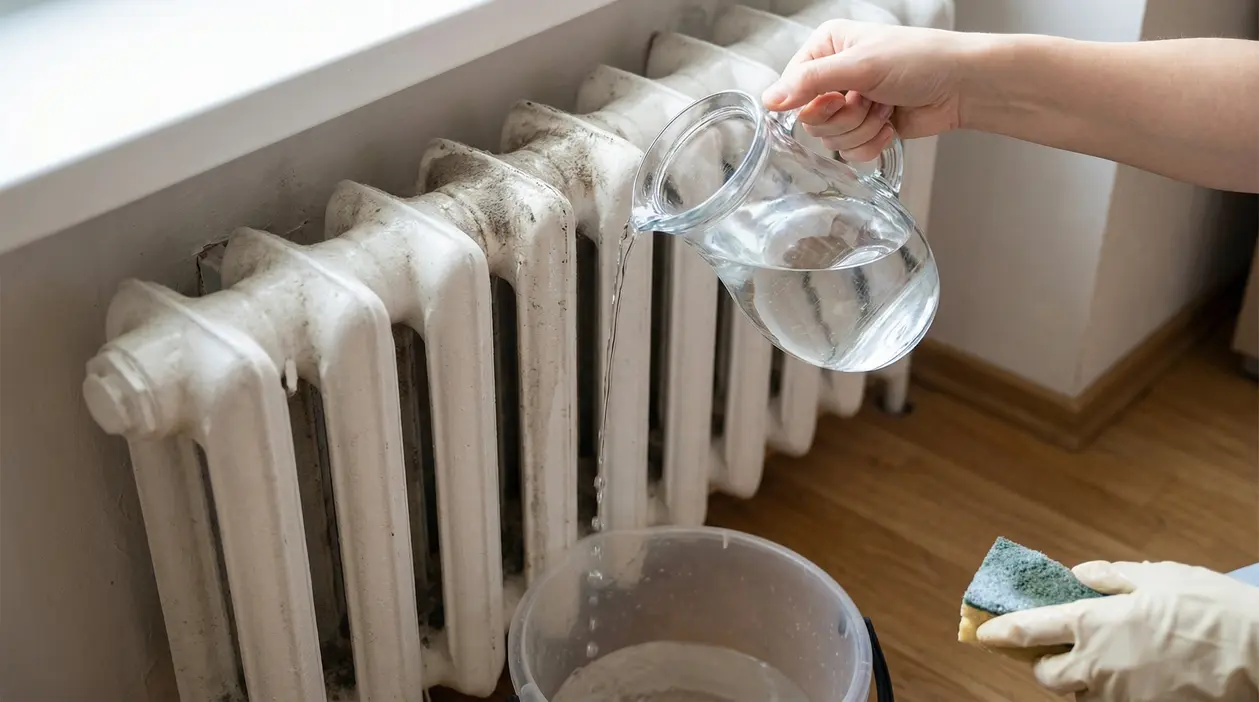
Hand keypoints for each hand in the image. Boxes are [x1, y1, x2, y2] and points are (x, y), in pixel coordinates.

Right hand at [761, 20, 982, 161]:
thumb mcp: (860, 65)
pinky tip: (890, 127)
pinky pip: (849, 152)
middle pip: (811, 118)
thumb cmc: (920, 60)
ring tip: (886, 108)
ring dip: (862, 128)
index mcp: (826, 48)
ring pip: (831, 139)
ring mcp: (850, 105)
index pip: (792, 88)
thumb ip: (811, 82)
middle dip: (845, 117)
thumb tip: (768, 100)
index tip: (838, 98)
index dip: (813, 103)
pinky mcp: (866, 129)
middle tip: (870, 100)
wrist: (962, 85)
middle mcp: (834, 76)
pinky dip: (871, 144)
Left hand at [976, 560, 1258, 701]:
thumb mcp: (1160, 577)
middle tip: (1055, 648)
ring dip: (1083, 680)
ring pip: (1083, 694)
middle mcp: (1099, 666)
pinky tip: (1136, 674)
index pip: (1031, 631)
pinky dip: (1113, 691)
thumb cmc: (1213, 610)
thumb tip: (1080, 576)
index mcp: (1094, 625)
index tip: (983, 633)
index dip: (1001, 632)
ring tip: (1105, 659)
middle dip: (1044, 664)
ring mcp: (1121, 696)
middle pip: (1048, 677)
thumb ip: (1111, 577)